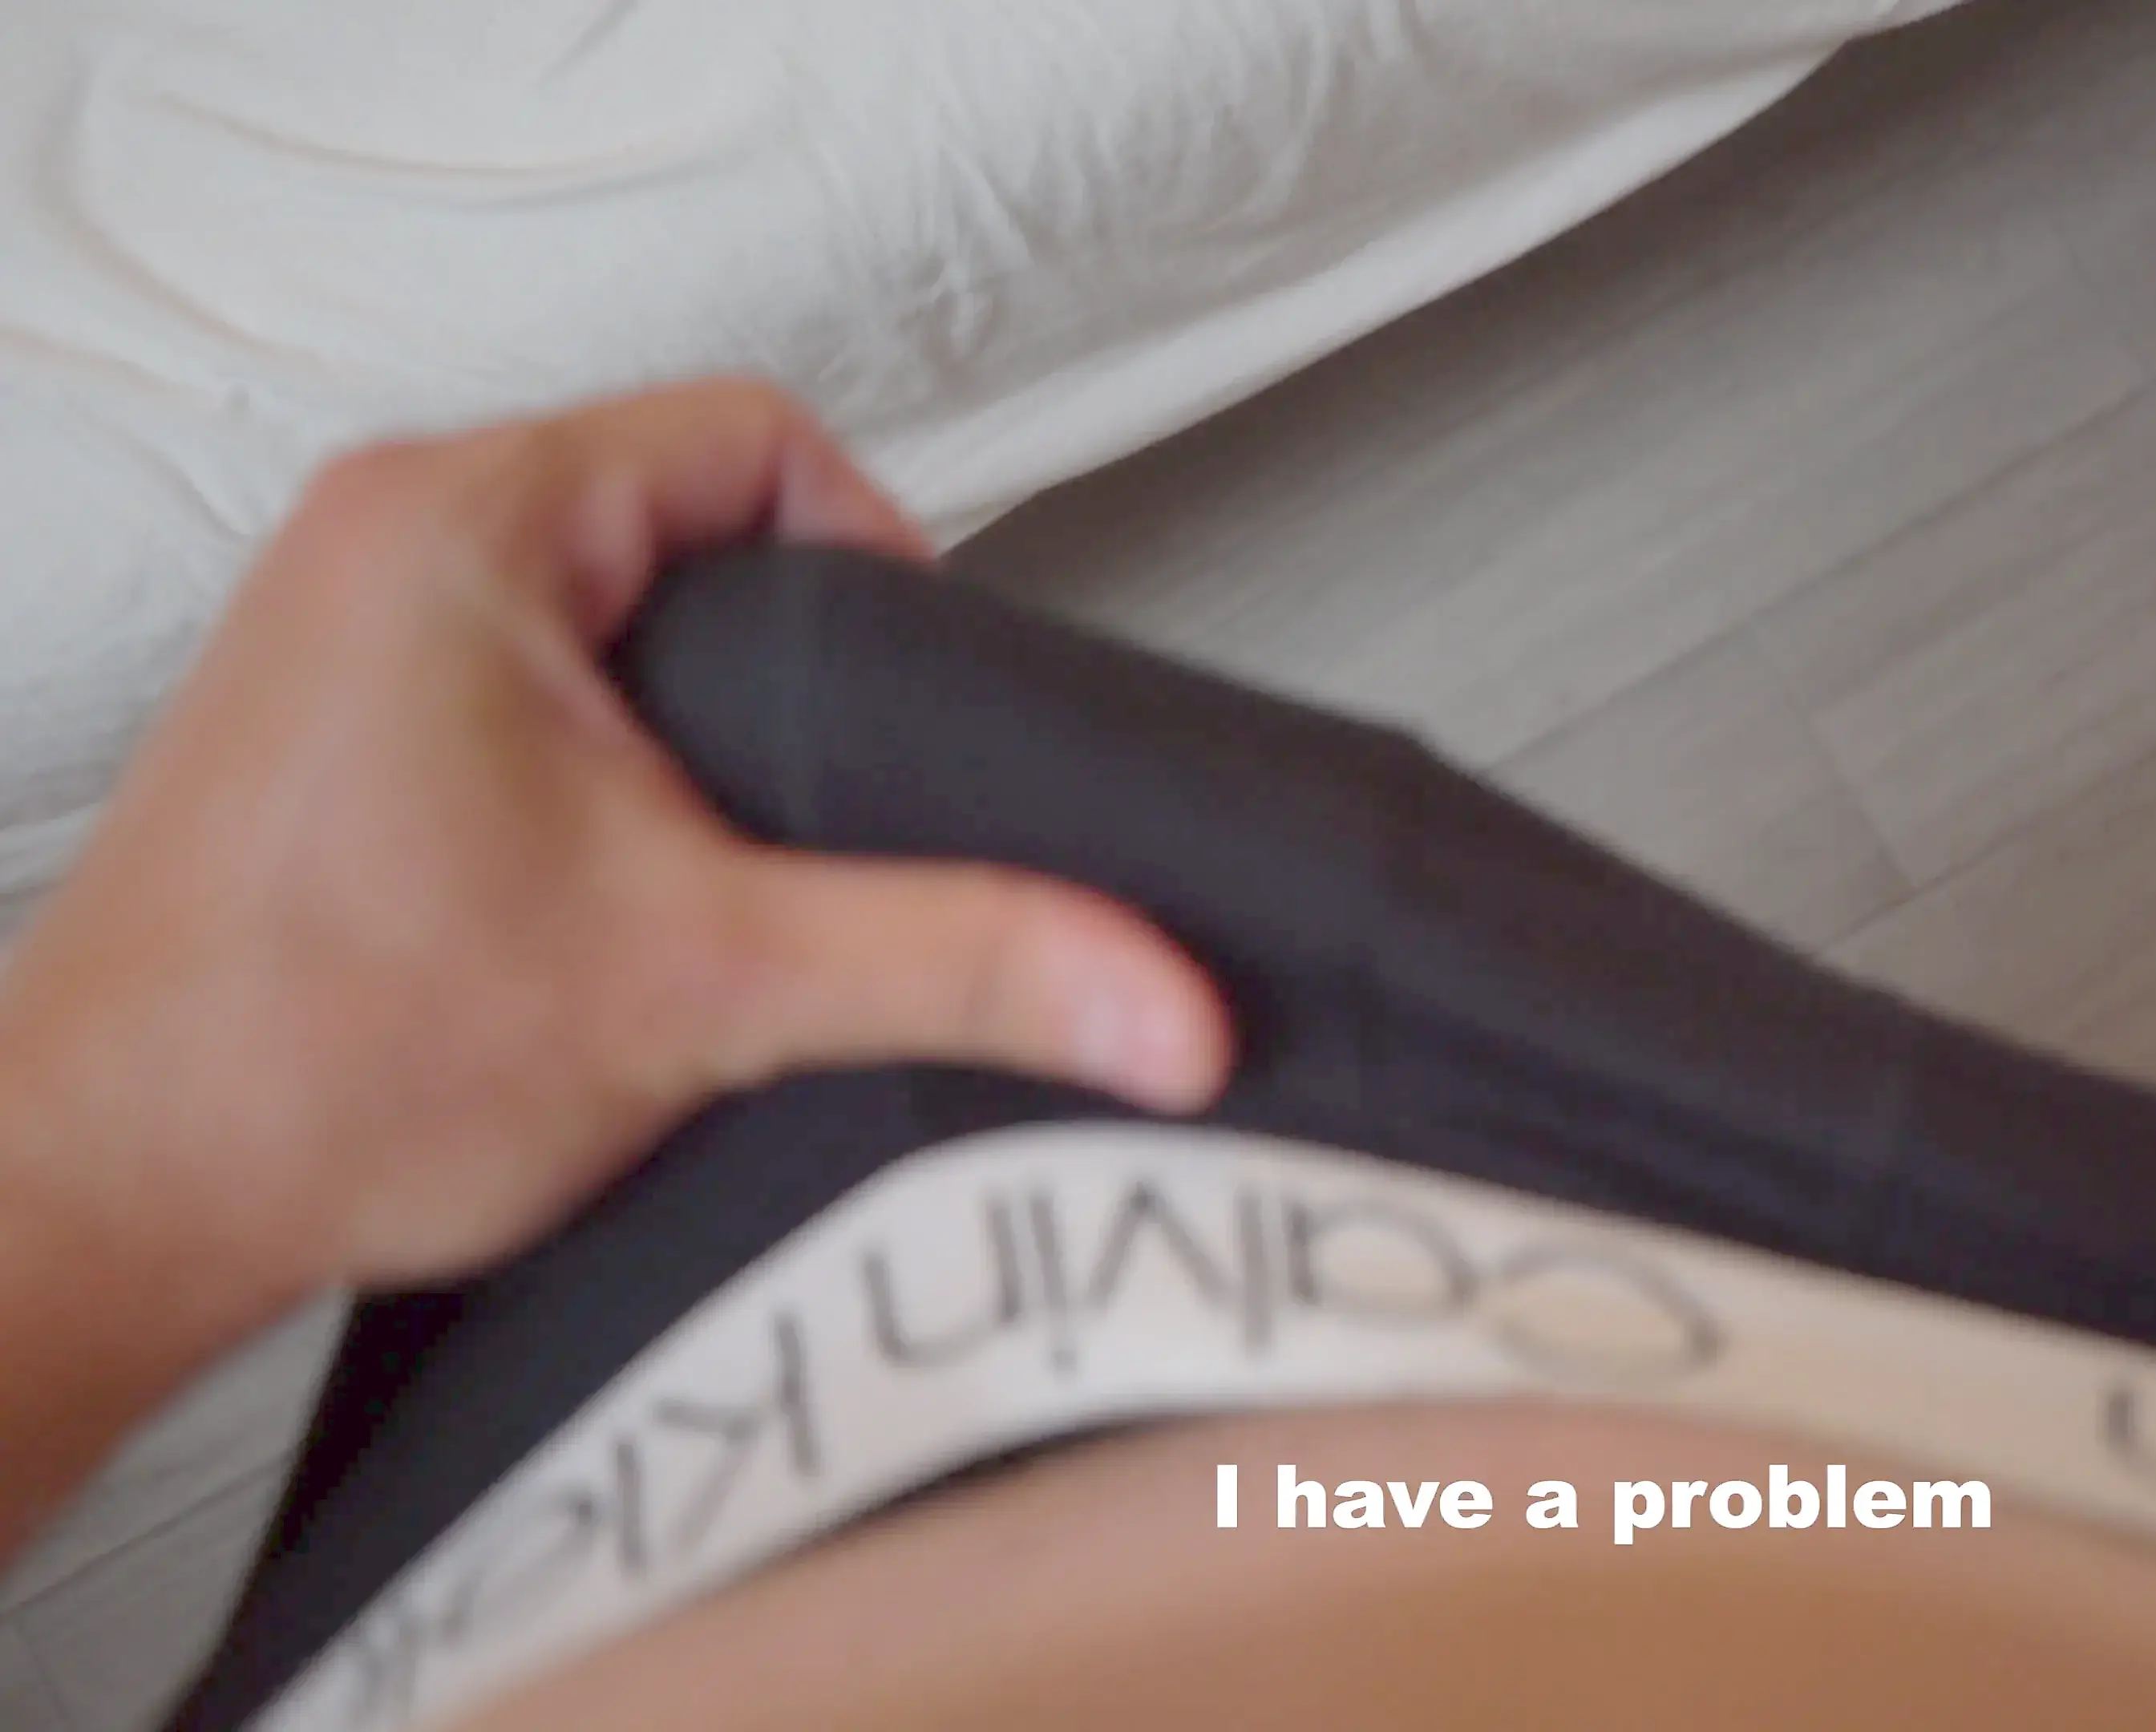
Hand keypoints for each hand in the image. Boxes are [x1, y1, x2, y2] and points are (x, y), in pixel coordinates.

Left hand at [0, 381, 1231, 1546]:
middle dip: (789, 653)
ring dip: (695, 714)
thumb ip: (957, 964)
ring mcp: (339, 629)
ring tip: (737, 841)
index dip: (882, 553)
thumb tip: (1158, 995)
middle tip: (828, 786)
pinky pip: (522, 670)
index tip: (917, 689)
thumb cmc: (315, 1062)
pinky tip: (637, 877)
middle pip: (686, 513)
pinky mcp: (327, 721)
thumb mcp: (706, 988)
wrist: (110, 1196)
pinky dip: (607, 756)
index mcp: (463, 527)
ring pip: (604, 599)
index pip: (756, 438)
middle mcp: (382, 542)